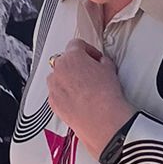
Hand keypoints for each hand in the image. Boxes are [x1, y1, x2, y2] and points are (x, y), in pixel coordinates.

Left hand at [47, 39, 134, 157]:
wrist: (103, 119)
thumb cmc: (106, 95)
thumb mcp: (110, 68)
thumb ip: (101, 61)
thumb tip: (100, 63)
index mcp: (72, 56)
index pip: (76, 44)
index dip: (87, 50)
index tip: (92, 57)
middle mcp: (59, 69)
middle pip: (64, 61)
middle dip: (75, 65)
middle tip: (88, 73)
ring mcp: (54, 86)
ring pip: (58, 77)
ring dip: (67, 80)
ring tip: (83, 89)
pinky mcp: (52, 102)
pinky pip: (56, 93)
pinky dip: (64, 95)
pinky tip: (78, 101)